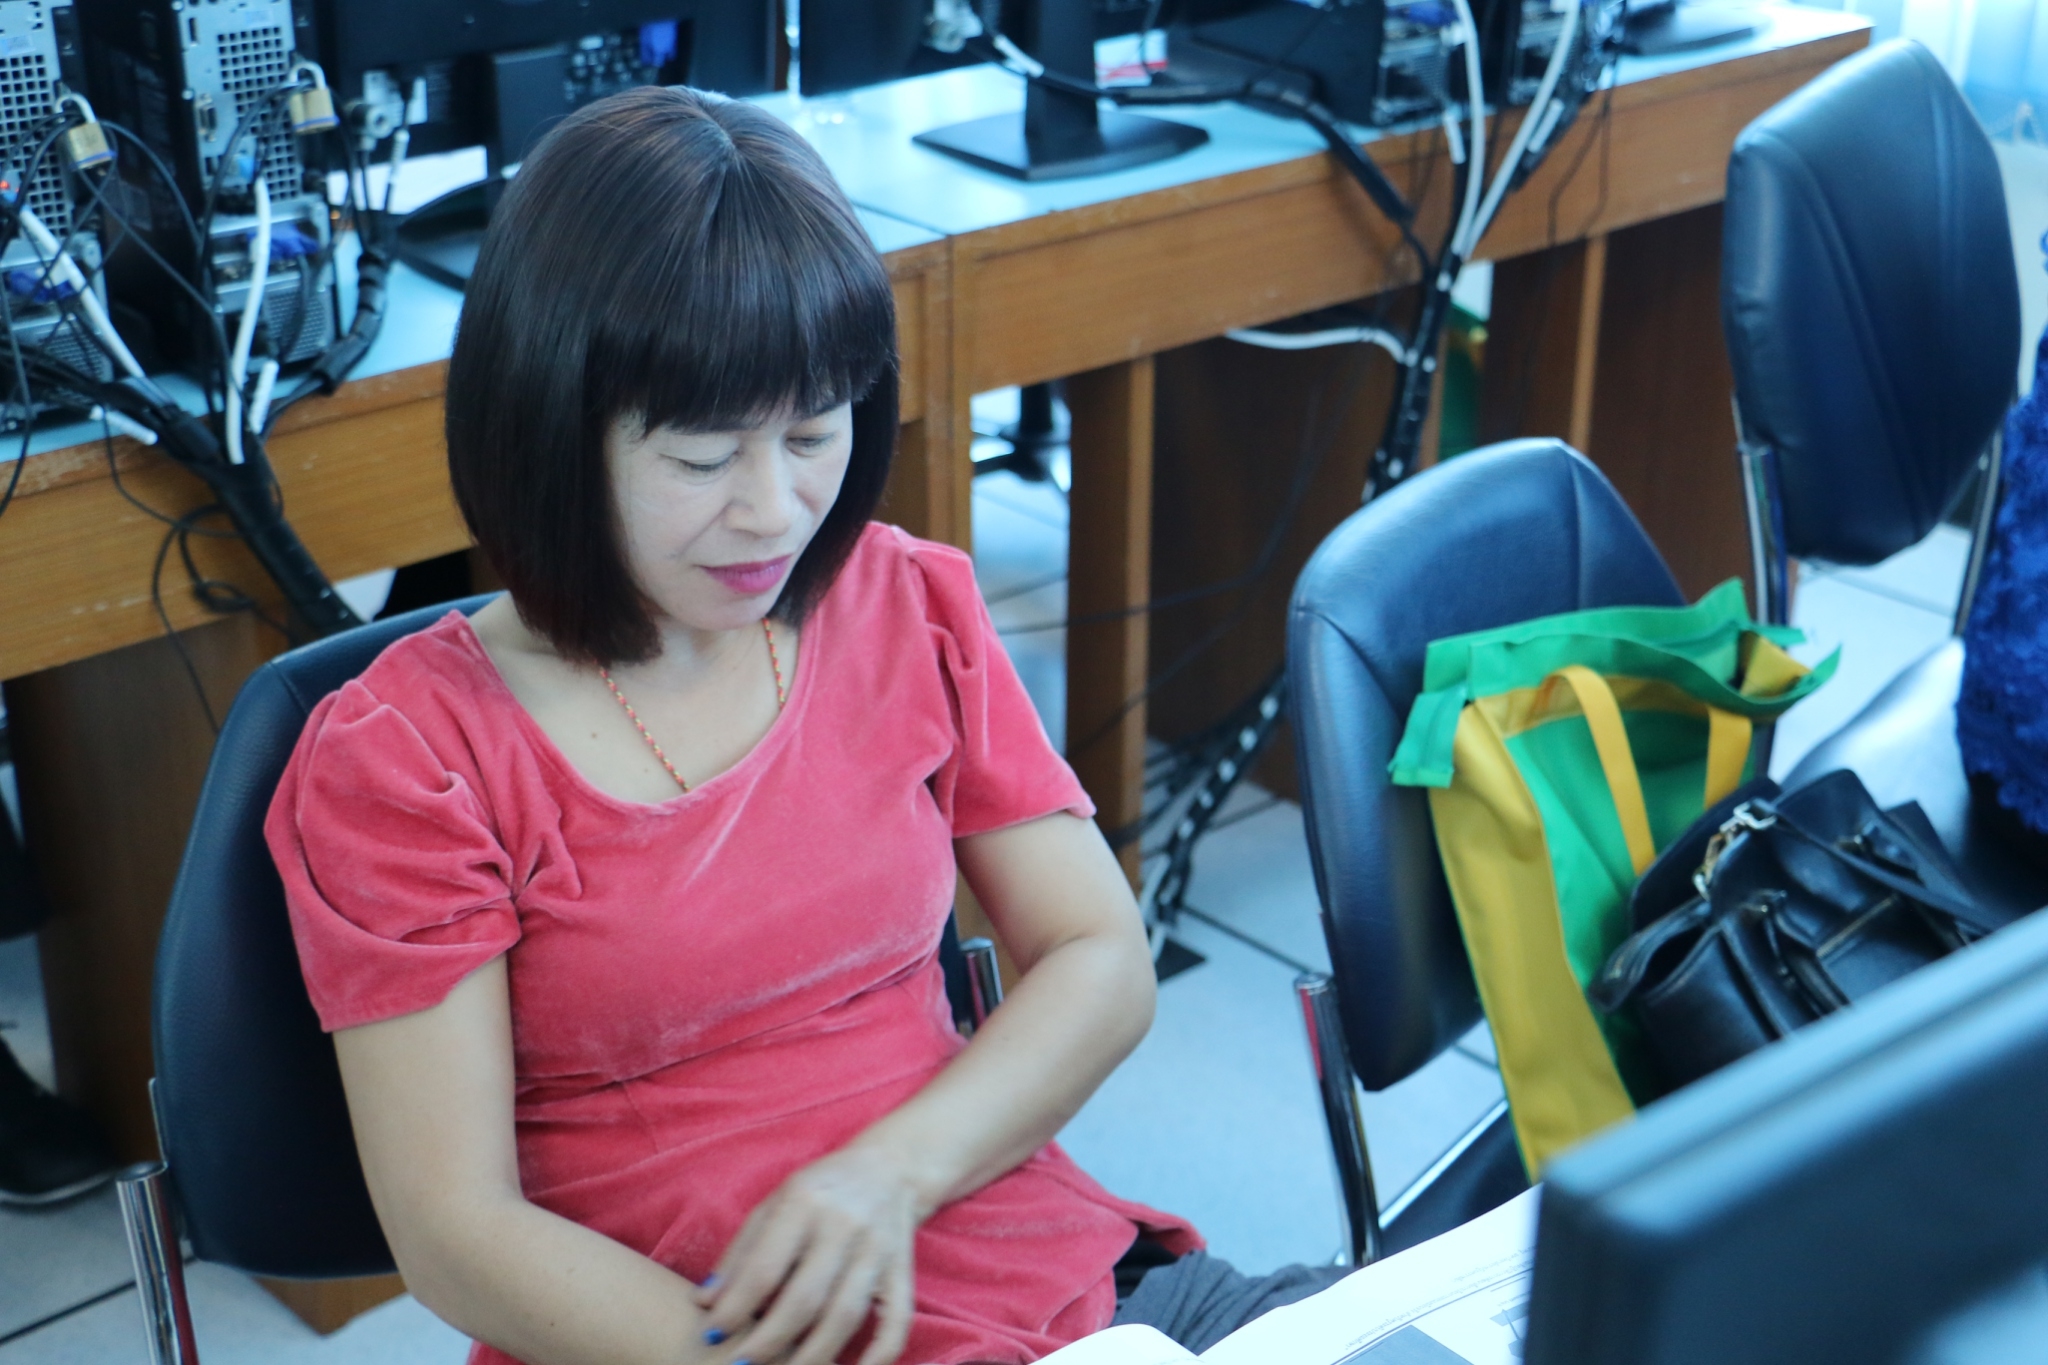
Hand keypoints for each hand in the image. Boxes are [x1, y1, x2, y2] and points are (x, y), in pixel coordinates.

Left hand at [694, 1144, 923, 1364]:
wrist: (890, 1167)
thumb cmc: (820, 1189)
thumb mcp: (774, 1203)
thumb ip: (741, 1253)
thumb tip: (704, 1304)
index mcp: (805, 1202)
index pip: (765, 1268)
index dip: (735, 1308)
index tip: (712, 1334)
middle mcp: (844, 1225)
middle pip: (805, 1299)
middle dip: (768, 1342)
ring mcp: (878, 1250)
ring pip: (845, 1316)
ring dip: (811, 1357)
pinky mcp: (902, 1272)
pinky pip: (896, 1323)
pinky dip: (878, 1357)